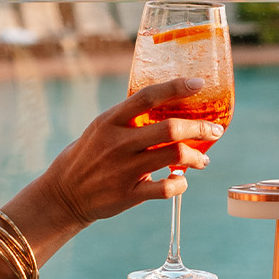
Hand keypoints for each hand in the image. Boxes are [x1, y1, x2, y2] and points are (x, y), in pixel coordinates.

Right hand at [27, 77, 223, 230]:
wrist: (63, 194)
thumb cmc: (89, 156)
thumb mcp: (102, 129)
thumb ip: (130, 119)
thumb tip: (169, 106)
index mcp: (110, 121)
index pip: (148, 97)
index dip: (176, 88)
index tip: (199, 84)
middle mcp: (118, 143)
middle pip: (170, 129)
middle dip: (200, 128)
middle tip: (215, 130)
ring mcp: (123, 169)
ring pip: (173, 157)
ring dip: (197, 156)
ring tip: (203, 159)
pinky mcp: (128, 194)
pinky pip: (165, 188)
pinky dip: (180, 183)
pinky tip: (182, 180)